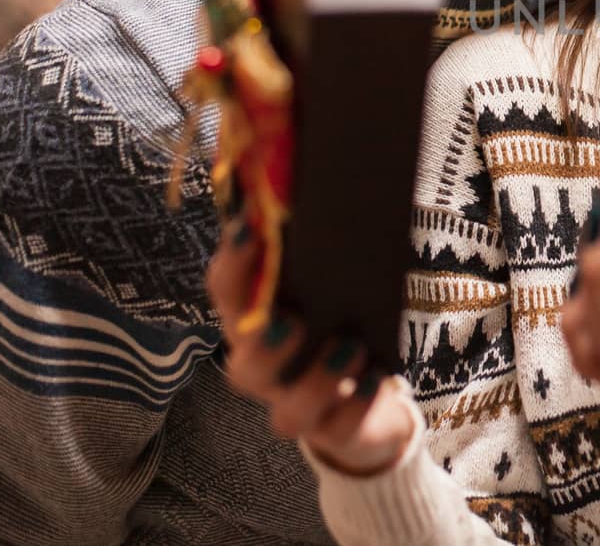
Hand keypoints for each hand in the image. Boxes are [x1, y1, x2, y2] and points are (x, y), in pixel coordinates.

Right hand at [204, 218, 418, 475]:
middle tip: (291, 323)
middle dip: (261, 345)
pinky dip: (354, 405)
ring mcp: (294, 404)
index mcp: (254, 321)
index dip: (232, 263)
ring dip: (314, 381)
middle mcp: (263, 367)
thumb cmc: (342, 317)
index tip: (251, 227)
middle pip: (241, 364)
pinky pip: (337, 428)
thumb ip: (321, 237)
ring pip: (285, 412)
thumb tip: (317, 168)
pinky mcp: (333, 430)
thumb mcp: (335, 275)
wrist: (371, 390)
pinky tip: (373, 380)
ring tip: (350, 347)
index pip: (226, 292)